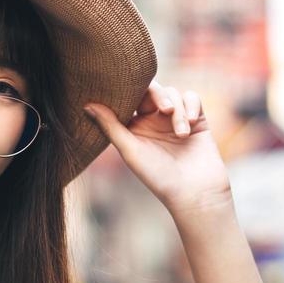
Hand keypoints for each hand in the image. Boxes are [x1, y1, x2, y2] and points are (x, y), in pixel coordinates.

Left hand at [84, 81, 231, 216]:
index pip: (129, 97)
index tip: (134, 91)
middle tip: (165, 110)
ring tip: (182, 135)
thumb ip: (110, 126)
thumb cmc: (159, 177)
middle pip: (152, 90)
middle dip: (159, 96)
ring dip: (179, 111)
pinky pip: (192, 98)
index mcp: (134, 127)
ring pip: (174, 94)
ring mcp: (175, 119)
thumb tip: (86, 105)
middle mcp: (154, 121)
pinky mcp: (197, 120)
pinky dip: (192, 106)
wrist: (196, 193)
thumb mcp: (130, 151)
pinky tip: (192, 123)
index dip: (130, 90)